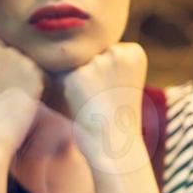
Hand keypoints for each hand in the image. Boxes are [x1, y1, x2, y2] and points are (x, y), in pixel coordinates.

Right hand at [0, 38, 44, 154]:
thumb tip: (15, 62)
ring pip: (31, 67)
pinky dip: (40, 93)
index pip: (0, 54)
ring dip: (29, 83)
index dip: (1, 74)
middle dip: (17, 74)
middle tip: (6, 98)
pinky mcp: (32, 70)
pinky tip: (24, 105)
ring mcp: (15, 57)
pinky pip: (45, 79)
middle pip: (17, 57)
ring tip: (13, 102)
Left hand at [59, 42, 147, 170]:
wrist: (115, 146)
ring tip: (92, 102)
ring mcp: (97, 63)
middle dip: (89, 76)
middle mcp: (118, 52)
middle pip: (87, 55)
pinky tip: (79, 104)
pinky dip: (63, 91)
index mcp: (134, 52)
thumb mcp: (120, 79)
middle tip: (102, 100)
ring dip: (74, 81)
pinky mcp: (76, 76)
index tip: (116, 93)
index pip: (104, 51)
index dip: (103, 75)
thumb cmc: (115, 116)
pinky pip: (58, 76)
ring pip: (72, 64)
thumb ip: (104, 58)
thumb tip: (59, 46)